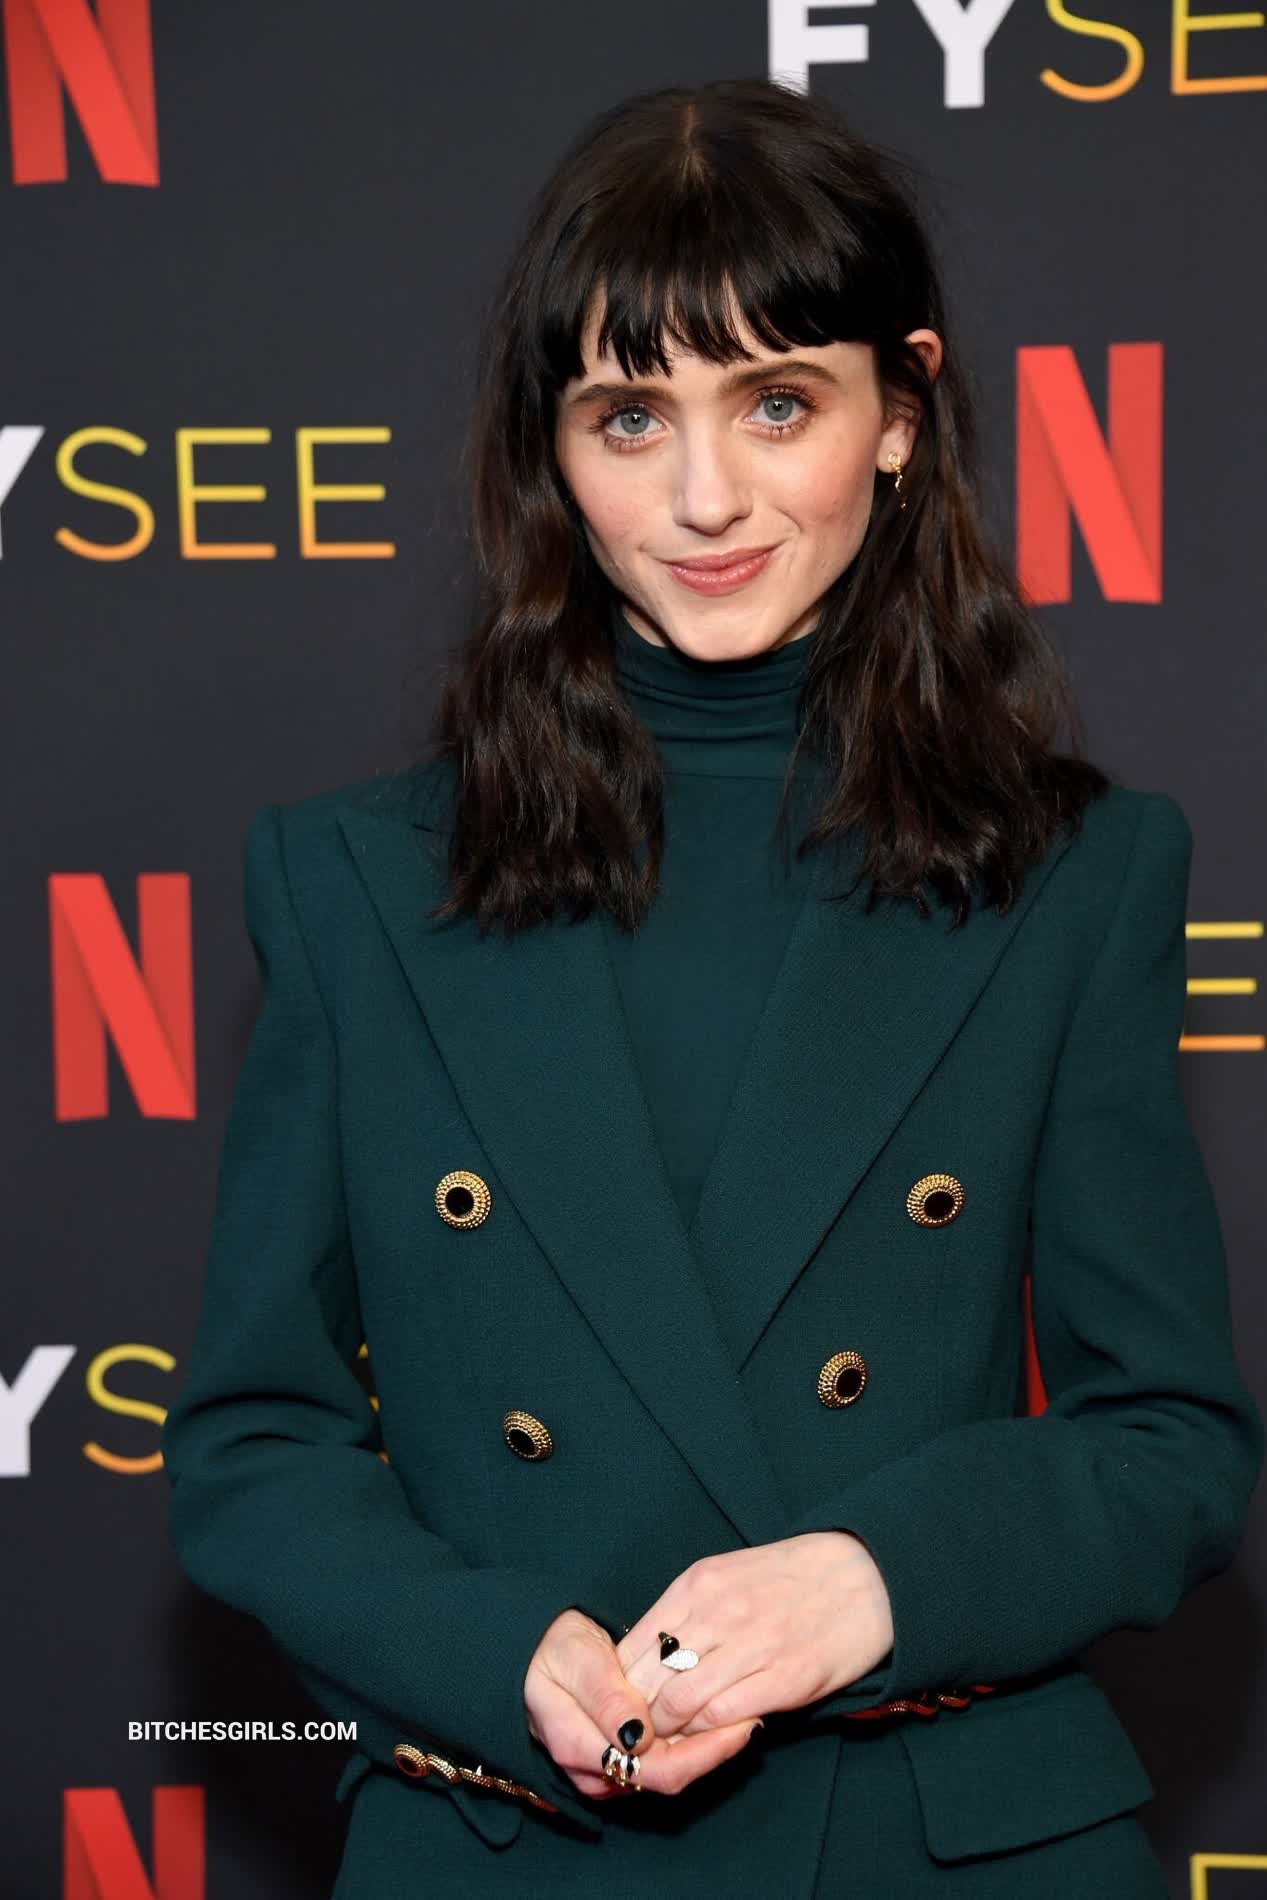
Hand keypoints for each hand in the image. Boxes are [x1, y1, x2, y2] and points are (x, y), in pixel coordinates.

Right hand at [523, 1606, 758, 1804]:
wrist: (536, 1653)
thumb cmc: (554, 1651)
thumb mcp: (575, 1661)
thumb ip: (603, 1695)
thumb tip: (635, 1734)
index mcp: (582, 1750)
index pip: (656, 1769)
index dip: (703, 1752)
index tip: (740, 1723)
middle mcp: (599, 1772)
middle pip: (669, 1776)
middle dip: (714, 1750)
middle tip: (754, 1718)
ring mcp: (611, 1769)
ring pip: (671, 1769)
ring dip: (708, 1745)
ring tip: (744, 1713)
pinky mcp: (623, 1758)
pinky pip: (665, 1757)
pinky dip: (694, 1739)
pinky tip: (717, 1714)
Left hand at [614, 1532, 893, 1740]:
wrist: (864, 1572)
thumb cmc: (790, 1578)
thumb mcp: (726, 1579)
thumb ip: (686, 1617)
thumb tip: (643, 1665)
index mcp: (697, 1584)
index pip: (631, 1649)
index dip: (619, 1690)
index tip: (623, 1711)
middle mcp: (717, 1611)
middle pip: (648, 1681)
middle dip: (639, 1718)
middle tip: (643, 1739)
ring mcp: (752, 1644)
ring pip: (679, 1705)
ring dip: (671, 1732)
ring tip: (678, 1740)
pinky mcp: (787, 1678)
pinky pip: (725, 1718)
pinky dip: (711, 1734)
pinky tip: (717, 1733)